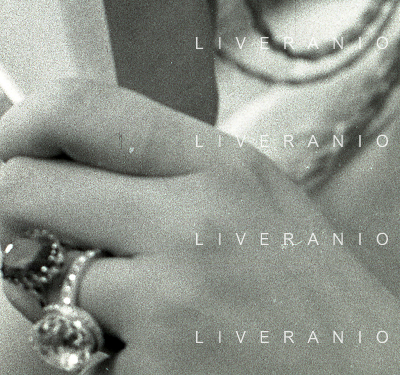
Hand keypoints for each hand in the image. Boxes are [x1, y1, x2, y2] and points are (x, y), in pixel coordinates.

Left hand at [0, 82, 399, 374]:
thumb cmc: (311, 295)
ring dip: (55, 300)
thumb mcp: (257, 197)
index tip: (6, 152)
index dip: (16, 126)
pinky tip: (156, 362)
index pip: (79, 108)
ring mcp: (165, 304)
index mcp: (218, 163)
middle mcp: (187, 221)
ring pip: (34, 281)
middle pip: (25, 190)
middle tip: (39, 245)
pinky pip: (70, 359)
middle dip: (11, 220)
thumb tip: (61, 155)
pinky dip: (94, 363)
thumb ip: (170, 169)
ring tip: (122, 317)